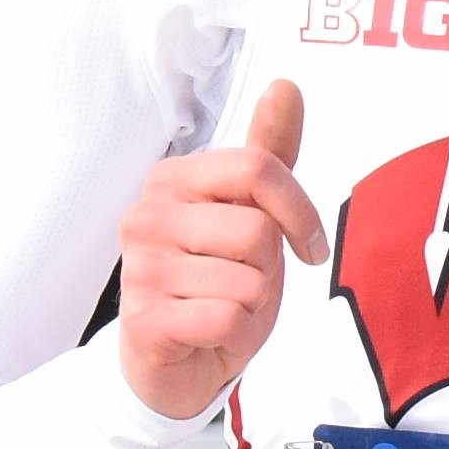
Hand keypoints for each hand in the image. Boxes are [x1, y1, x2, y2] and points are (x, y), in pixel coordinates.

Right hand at [117, 78, 319, 420]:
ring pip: (248, 281)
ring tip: (223, 310)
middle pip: (258, 231)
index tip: (308, 245)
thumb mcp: (249, 215)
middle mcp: (145, 215)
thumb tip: (285, 85)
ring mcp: (140, 267)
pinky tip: (213, 336)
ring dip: (253, 308)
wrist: (172, 364)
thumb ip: (267, 154)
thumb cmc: (214, 283)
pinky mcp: (144, 319)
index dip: (300, 211)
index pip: (257, 168)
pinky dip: (238, 336)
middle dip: (269, 269)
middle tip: (243, 285)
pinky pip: (228, 319)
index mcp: (171, 179)